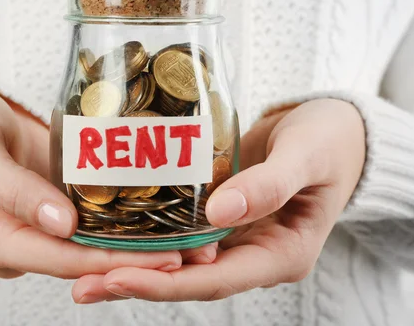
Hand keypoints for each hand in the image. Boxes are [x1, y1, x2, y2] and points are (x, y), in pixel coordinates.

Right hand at [0, 85, 214, 281]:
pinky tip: (165, 219)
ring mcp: (41, 227)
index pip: (60, 259)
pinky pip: (96, 221)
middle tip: (193, 255)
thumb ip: (12, 189)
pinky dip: (129, 222)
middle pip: (84, 260)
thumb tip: (62, 225)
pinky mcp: (59, 207)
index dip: (111, 261)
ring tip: (191, 242)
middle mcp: (20, 243)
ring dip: (142, 246)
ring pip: (95, 245)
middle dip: (138, 261)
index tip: (160, 258)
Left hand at [72, 98, 365, 301]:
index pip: (215, 281)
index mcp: (280, 255)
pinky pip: (179, 228)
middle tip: (82, 282)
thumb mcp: (308, 158)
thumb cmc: (331, 141)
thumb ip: (270, 185)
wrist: (333, 128)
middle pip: (188, 278)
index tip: (116, 278)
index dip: (165, 284)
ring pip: (178, 257)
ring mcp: (233, 234)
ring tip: (81, 264)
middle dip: (135, 281)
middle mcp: (251, 253)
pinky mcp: (218, 211)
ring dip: (134, 260)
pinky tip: (111, 226)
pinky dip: (148, 231)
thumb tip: (219, 213)